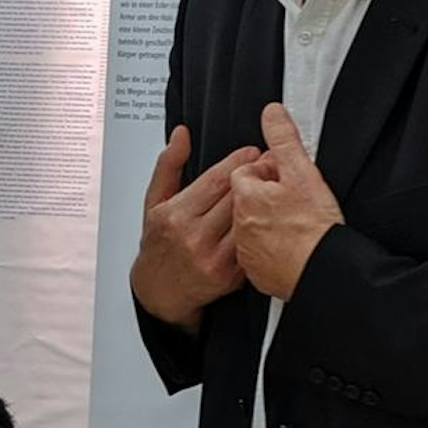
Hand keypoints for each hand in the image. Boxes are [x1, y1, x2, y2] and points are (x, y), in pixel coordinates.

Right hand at [130, 127, 260, 331]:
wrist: (159, 292)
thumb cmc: (158, 244)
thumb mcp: (154, 202)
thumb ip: (169, 165)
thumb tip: (181, 134)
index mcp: (176, 215)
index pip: (216, 180)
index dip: (239, 161)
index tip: (252, 151)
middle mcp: (193, 237)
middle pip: (237, 198)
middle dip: (258, 176)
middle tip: (271, 163)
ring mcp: (213, 258)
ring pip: (248, 220)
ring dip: (265, 202)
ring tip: (273, 188)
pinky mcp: (229, 276)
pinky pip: (252, 244)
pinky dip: (261, 229)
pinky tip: (267, 218)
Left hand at [232, 104, 344, 301]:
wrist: (322, 272)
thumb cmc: (314, 228)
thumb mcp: (302, 172)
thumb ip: (284, 139)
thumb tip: (271, 113)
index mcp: (245, 197)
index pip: (245, 172)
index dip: (267, 171)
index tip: (283, 175)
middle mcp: (238, 225)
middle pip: (245, 199)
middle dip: (264, 194)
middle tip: (291, 198)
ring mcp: (245, 251)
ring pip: (250, 226)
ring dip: (266, 219)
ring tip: (293, 220)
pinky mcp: (255, 273)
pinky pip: (257, 253)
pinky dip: (270, 246)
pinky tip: (289, 243)